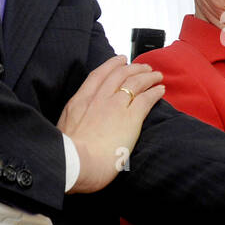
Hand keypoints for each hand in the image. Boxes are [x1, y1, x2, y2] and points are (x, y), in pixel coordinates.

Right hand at [59, 56, 164, 194]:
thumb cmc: (68, 157)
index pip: (98, 76)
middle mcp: (98, 99)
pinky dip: (154, 92)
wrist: (76, 164)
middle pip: (119, 74)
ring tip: (156, 76)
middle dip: (133, 68)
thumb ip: (74, 123)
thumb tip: (79, 127)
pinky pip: (146, 99)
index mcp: (79, 102)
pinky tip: (160, 90)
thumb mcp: (64, 132)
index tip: (119, 60)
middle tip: (143, 67)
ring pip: (134, 82)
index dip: (111, 65)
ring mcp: (114, 106)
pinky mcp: (131, 118)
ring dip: (147, 77)